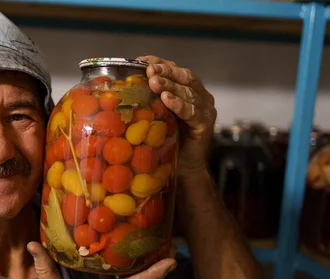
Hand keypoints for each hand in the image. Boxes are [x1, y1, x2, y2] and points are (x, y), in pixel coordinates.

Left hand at [137, 55, 216, 173]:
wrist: (185, 167)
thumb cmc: (168, 140)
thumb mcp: (157, 115)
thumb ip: (149, 100)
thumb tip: (124, 87)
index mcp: (188, 90)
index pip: (175, 70)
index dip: (161, 63)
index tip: (143, 60)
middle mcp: (199, 96)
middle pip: (185, 77)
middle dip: (166, 71)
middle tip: (150, 70)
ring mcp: (205, 109)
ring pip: (188, 92)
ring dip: (171, 86)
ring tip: (155, 83)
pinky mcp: (205, 124)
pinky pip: (192, 112)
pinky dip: (179, 105)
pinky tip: (167, 100)